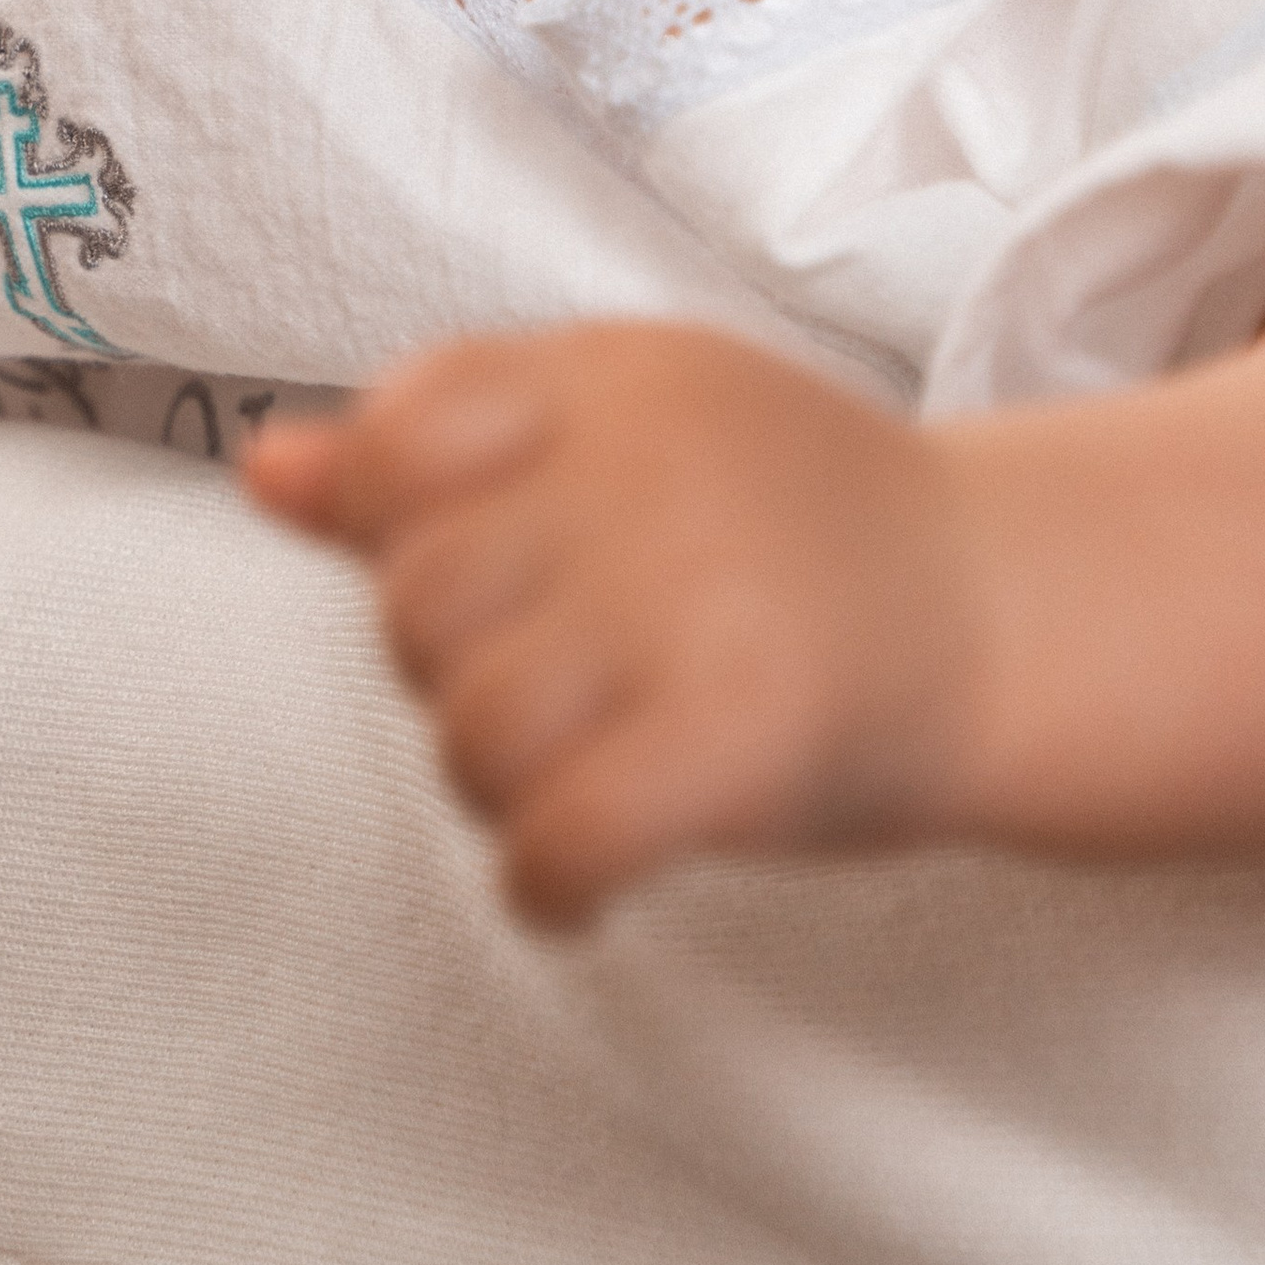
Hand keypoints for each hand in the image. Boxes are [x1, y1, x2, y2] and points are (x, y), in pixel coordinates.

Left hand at [246, 324, 983, 924]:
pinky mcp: (744, 735)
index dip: (403, 530)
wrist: (1003, 611)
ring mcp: (698, 599)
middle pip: (416, 605)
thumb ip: (428, 460)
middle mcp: (648, 471)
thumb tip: (261, 468)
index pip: (399, 436)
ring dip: (503, 792)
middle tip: (557, 695)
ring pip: (471, 734)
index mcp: (613, 376)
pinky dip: (551, 888)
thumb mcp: (618, 442)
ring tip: (583, 780)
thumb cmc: (785, 529)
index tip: (495, 577)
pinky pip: (559, 843)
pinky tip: (586, 883)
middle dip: (454, 676)